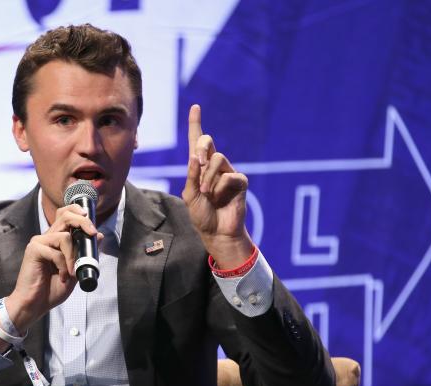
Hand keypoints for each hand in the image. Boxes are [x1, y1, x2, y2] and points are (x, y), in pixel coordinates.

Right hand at [3, 205, 102, 333]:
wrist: (35, 304)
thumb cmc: (52, 289)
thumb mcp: (75, 270)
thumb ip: (85, 254)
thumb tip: (100, 236)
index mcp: (55, 240)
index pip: (66, 215)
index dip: (78, 213)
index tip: (92, 224)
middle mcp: (47, 237)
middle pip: (65, 216)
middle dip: (82, 222)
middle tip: (92, 233)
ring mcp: (39, 242)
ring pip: (64, 237)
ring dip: (73, 257)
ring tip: (72, 273)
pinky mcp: (34, 250)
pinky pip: (56, 252)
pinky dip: (63, 266)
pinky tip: (62, 277)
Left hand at [182, 104, 252, 267]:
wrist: (216, 232)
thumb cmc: (201, 215)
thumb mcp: (190, 195)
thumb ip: (191, 175)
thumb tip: (195, 156)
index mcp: (199, 168)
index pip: (197, 142)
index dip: (195, 124)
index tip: (195, 107)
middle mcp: (214, 167)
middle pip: (208, 142)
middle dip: (201, 148)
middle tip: (197, 161)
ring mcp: (228, 173)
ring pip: (218, 159)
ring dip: (208, 177)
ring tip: (207, 192)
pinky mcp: (240, 182)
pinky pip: (230, 175)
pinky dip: (221, 187)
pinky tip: (220, 197)